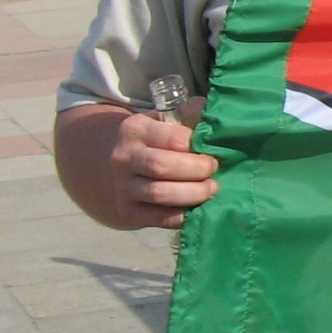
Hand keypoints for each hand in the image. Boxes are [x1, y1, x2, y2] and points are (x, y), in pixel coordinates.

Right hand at [106, 100, 215, 230]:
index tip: (210, 150)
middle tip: (213, 170)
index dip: (195, 146)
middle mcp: (123, 158)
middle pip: (161, 166)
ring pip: (159, 193)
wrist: (116, 168)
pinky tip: (198, 208)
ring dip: (192, 194)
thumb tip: (216, 114)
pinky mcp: (128, 212)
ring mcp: (123, 186)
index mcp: (134, 129)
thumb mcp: (166, 120)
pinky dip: (183, 215)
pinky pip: (159, 218)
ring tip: (211, 189)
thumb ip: (191, 114)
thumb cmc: (154, 141)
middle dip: (196, 170)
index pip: (171, 138)